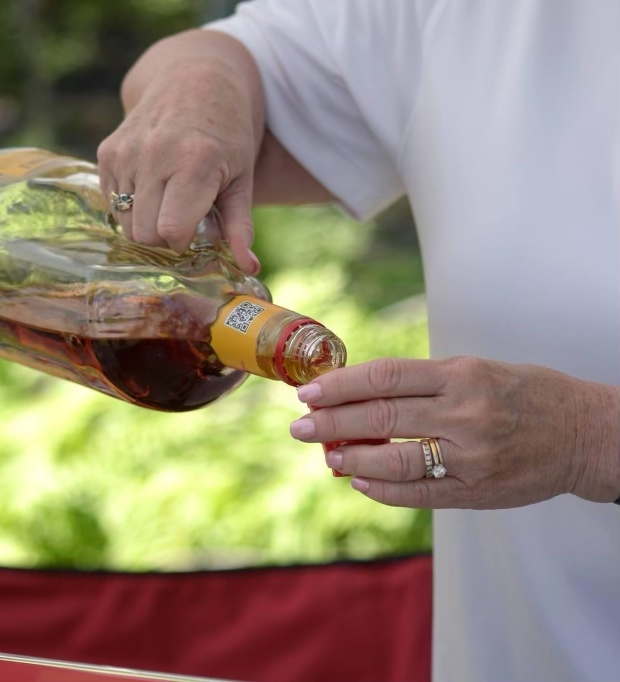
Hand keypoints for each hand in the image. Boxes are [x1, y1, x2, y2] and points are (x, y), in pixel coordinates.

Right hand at [96, 30, 263, 274]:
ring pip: (126, 223)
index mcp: (194, 162)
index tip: (198, 230)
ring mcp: (126, 152)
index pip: (171, 231)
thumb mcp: (243, 180)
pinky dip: (131, 207)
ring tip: (169, 202)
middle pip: (145, 234)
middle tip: (184, 220)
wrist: (194, 80)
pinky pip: (113, 203)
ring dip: (147, 224)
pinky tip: (153, 188)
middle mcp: (154, 154)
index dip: (184, 242)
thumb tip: (250, 269)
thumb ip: (241, 227)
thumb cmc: (227, 137)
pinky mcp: (107, 152)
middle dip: (164, 239)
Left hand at [290, 356, 619, 508]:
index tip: (310, 391)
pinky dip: (383, 489)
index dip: (341, 385)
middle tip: (300, 428)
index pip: (385, 376)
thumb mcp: (476, 369)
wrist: (582, 433)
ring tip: (327, 457)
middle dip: (332, 423)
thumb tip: (363, 393)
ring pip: (394, 460)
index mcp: (461, 375)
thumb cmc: (524, 393)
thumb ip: (424, 382)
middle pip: (381, 418)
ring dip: (351, 460)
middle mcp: (463, 414)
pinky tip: (360, 482)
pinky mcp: (476, 491)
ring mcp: (470, 456)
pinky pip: (418, 494)